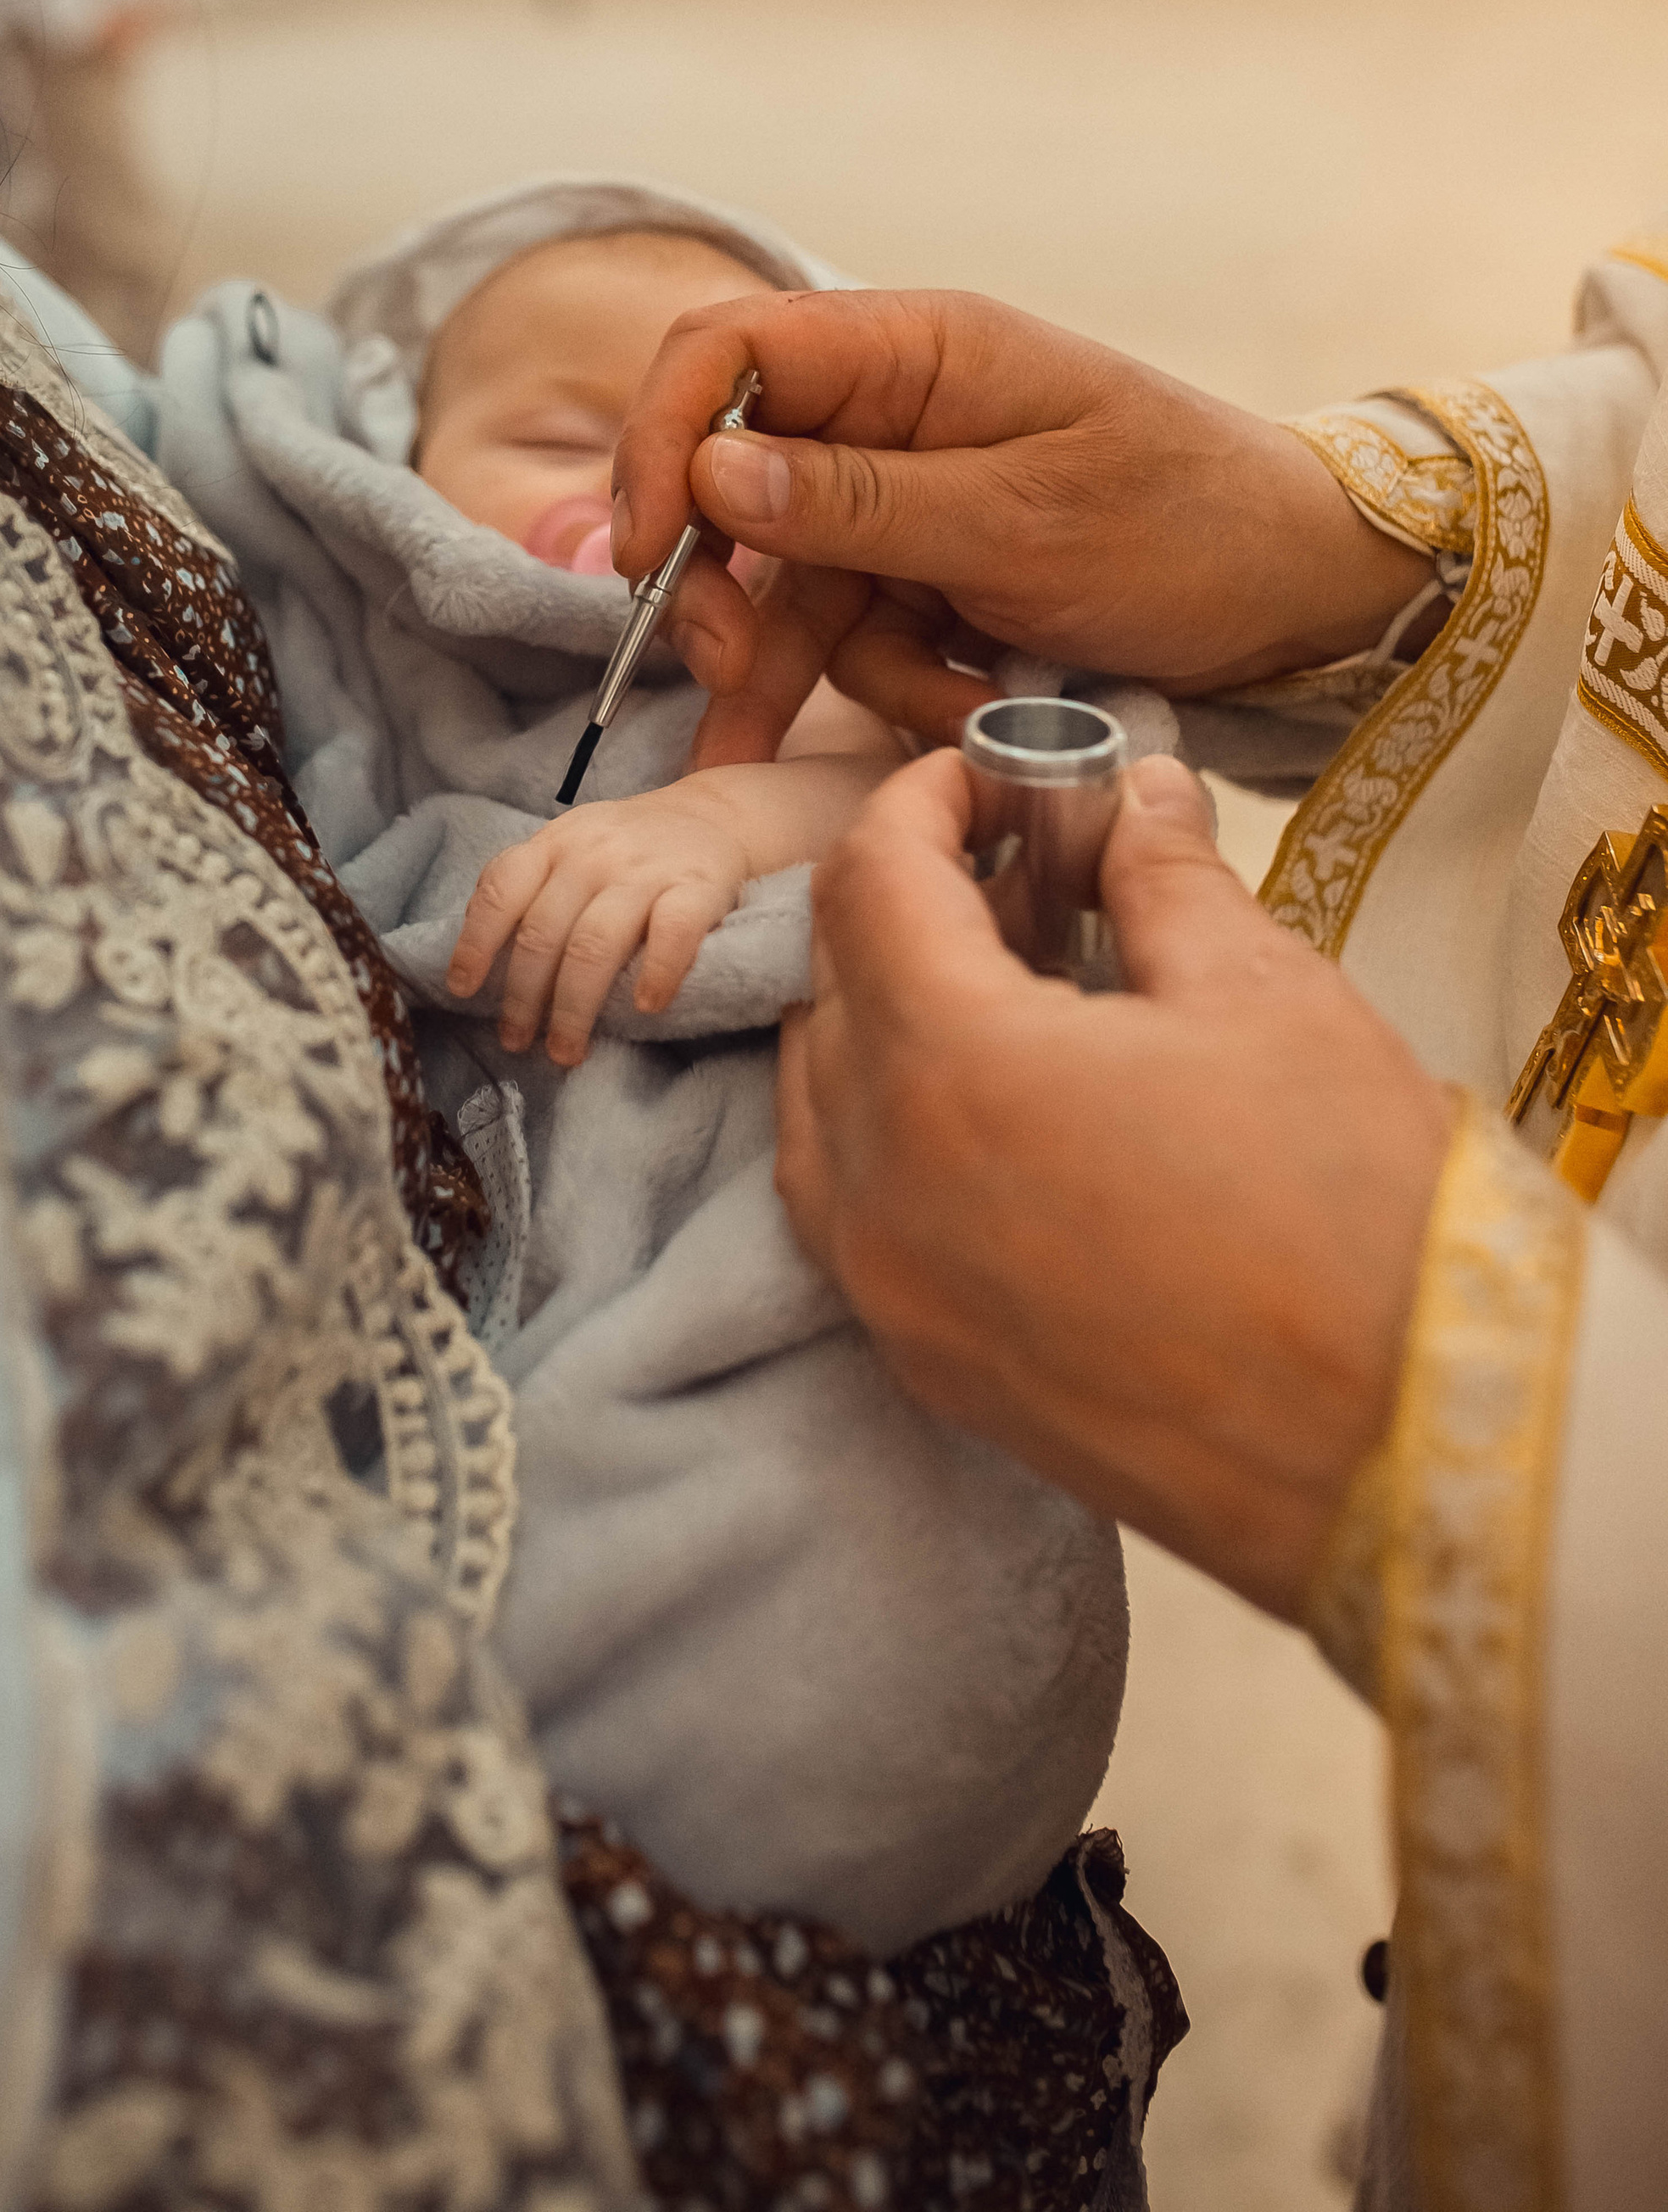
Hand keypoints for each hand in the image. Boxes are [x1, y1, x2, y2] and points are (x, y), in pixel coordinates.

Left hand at [445, 791, 751, 1066]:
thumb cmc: (629, 847)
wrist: (715, 815)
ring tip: (566, 1050)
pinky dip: (656, 973)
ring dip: (573, 1006)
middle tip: (516, 1041)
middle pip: (543, 933)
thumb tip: (478, 955)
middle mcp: (592, 854)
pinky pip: (672, 933)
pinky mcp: (698, 887)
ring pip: (594, 944)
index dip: (476, 943)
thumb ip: (529, 885)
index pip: (501, 891)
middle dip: (523, 997)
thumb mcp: (570, 846)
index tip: (463, 990)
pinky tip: (645, 1007)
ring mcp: (645, 870)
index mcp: (554, 844)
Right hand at [610, 291, 1431, 765]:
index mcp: (912, 350)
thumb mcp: (1022, 524)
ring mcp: (909, 498)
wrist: (1305, 598)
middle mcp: (891, 411)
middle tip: (726, 674)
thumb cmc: (1188, 529)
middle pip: (734, 483)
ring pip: (792, 582)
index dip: (659, 441)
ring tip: (879, 729)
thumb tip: (710, 472)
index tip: (642, 552)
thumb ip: (860, 503)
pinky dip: (897, 688)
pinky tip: (968, 716)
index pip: (726, 352)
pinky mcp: (931, 573)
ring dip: (813, 668)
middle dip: (727, 587)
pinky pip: (858, 634)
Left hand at [776, 751, 1452, 1618]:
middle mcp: (882, 1183)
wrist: (1412, 1453)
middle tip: (1022, 870)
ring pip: (818, 1102)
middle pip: (831, 985)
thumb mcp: (1265, 996)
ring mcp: (891, 1290)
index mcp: (949, 1066)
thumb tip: (1138, 797)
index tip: (993, 776)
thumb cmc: (1352, 1217)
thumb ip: (1165, 879)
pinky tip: (991, 1106)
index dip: (923, 800)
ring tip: (1010, 982)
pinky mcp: (929, 1366)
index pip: (868, 881)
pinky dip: (885, 1129)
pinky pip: (847, 1213)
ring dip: (883, 1015)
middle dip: (907, 902)